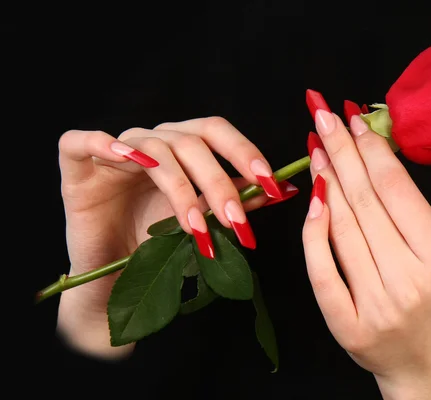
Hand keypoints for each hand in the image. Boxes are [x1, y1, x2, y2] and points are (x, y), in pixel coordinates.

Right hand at [57, 117, 285, 359]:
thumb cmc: (156, 245)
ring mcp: (114, 151)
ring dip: (180, 189)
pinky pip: (82, 140)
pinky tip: (127, 159)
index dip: (244, 152)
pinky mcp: (77, 165)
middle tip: (236, 220)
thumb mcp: (201, 221)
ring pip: (152, 150)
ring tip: (195, 228)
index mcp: (181, 148)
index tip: (270, 184)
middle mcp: (151, 142)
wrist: (111, 275)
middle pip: (190, 142)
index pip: (216, 132)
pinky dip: (103, 143)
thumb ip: (235, 201)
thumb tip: (282, 190)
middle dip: (219, 182)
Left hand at [301, 97, 430, 398]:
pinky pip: (321, 270)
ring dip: (326, 181)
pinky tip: (311, 199)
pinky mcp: (347, 326)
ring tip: (316, 148)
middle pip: (365, 202)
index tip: (351, 119)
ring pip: (342, 229)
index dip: (370, 149)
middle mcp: (409, 280)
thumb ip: (407, 211)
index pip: (395, 190)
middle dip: (340, 152)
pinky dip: (313, 232)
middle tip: (322, 116)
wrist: (428, 363)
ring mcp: (376, 305)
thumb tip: (369, 156)